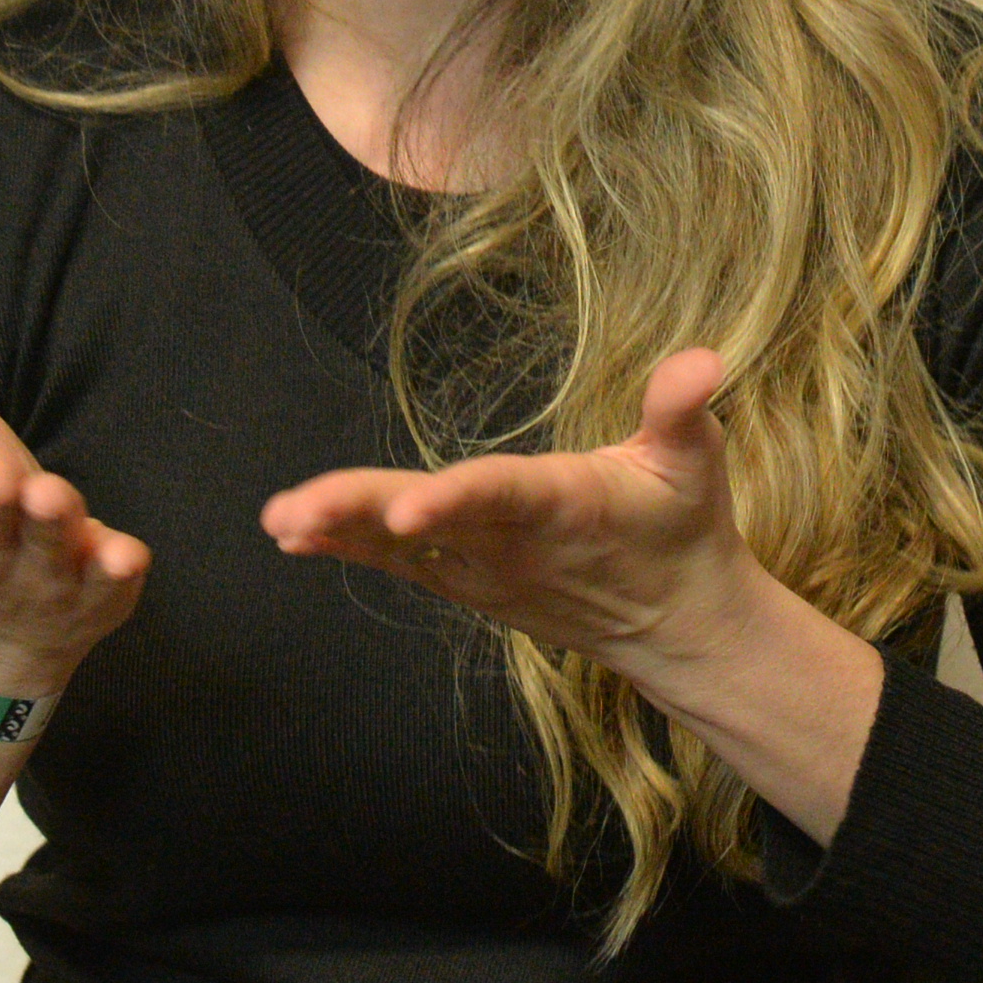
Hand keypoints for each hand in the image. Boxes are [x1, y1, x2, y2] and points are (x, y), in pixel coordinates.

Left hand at [259, 347, 752, 664]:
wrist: (678, 624)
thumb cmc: (682, 526)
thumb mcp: (695, 461)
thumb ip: (682, 408)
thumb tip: (705, 359)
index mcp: (562, 505)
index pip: (498, 496)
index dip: (450, 502)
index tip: (402, 510)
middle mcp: (511, 545)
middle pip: (424, 526)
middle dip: (355, 516)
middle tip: (291, 513)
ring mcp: (482, 571)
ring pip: (398, 550)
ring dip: (335, 531)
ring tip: (277, 520)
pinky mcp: (466, 582)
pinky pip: (397, 564)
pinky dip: (345, 546)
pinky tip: (293, 532)